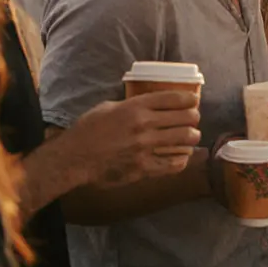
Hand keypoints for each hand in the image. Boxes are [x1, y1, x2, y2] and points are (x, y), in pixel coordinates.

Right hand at [70, 91, 201, 187]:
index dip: (190, 99)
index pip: (175, 98)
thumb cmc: (87, 131)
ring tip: (190, 137)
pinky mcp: (144, 168)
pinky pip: (174, 164)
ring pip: (186, 139)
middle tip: (193, 120)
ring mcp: (146, 147)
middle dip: (194, 118)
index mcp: (135, 107)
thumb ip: (130, 104)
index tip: (193, 101)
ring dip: (192, 137)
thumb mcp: (107, 107)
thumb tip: (148, 103)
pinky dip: (181, 159)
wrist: (73, 159)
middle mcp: (144, 125)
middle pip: (187, 118)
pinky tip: (181, 157)